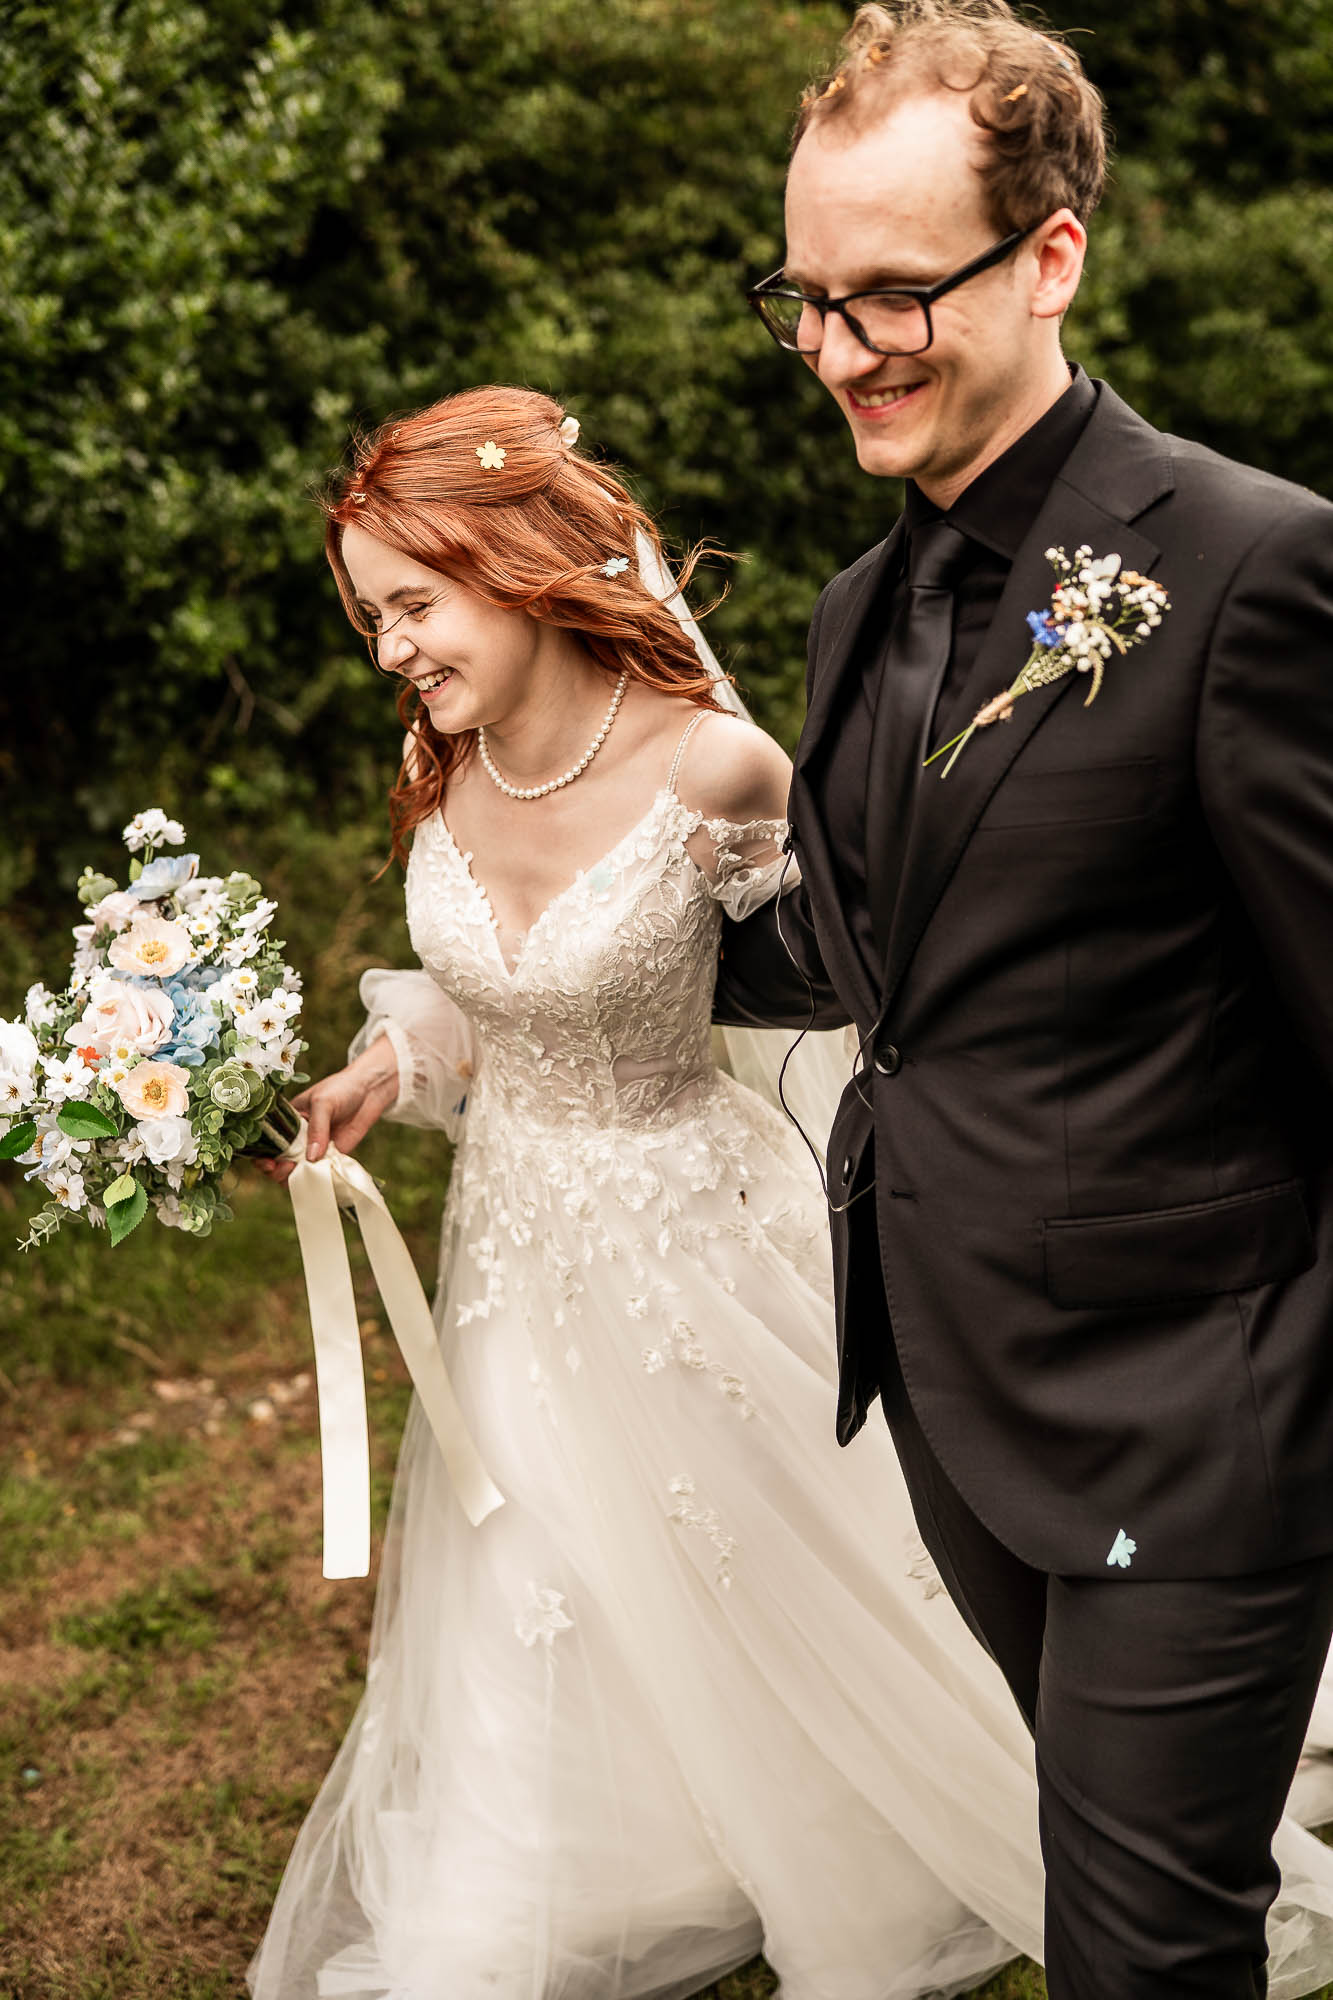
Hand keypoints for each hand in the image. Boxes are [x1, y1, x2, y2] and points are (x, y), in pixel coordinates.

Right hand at [253, 1040, 399, 1186]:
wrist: (370, 1091)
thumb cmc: (342, 1089)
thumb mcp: (324, 1103)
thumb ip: (317, 1129)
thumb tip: (310, 1158)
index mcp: (286, 1120)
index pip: (267, 1139)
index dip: (262, 1153)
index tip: (268, 1161)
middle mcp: (296, 1137)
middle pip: (278, 1160)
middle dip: (276, 1170)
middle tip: (286, 1169)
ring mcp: (313, 1149)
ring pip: (297, 1171)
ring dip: (295, 1178)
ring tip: (302, 1175)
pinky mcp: (331, 1157)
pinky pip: (320, 1174)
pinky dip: (318, 1181)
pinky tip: (320, 1181)